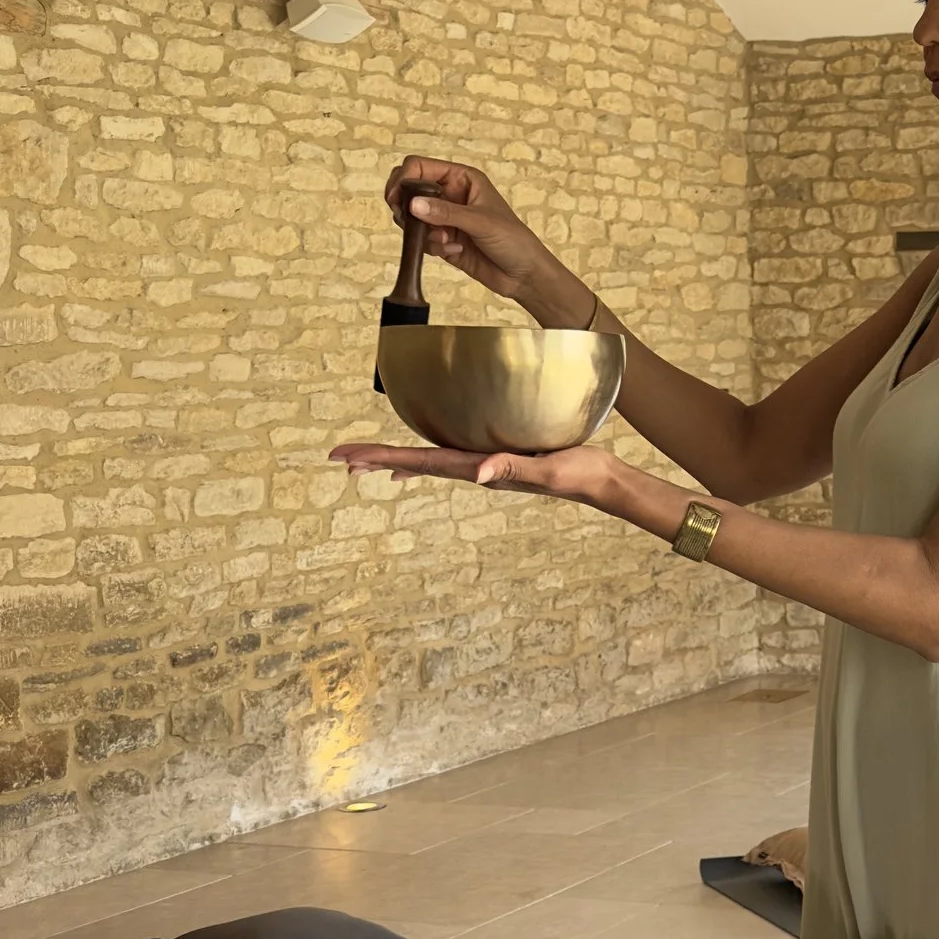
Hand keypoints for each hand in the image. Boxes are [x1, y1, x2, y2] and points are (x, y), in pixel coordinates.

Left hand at [329, 439, 691, 536]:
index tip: (345, 458)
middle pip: (413, 464)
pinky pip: (448, 457)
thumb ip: (513, 468)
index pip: (419, 463)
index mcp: (478, 469)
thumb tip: (476, 474)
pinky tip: (414, 462)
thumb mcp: (548, 471)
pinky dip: (423, 459)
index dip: (380, 458)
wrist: (601, 481)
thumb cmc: (578, 474)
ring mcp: (483, 465)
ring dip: (393, 461)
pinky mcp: (495, 456)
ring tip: (363, 462)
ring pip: (426, 462)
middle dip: (374, 460)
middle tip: (338, 459)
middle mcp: (473, 469)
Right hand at [382, 156, 584, 321]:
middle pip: (409, 189)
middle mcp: (450, 195)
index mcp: (462, 178)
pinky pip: (422, 239)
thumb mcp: (481, 222)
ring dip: (422, 231)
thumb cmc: (513, 239)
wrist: (523, 275)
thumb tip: (413, 205)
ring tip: (445, 240)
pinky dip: (432, 246)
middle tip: (406, 219)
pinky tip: (455, 250)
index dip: (404, 178)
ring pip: (411, 217)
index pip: (420, 167)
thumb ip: (446, 213)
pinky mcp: (442, 240)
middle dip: (404, 205)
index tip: (397, 199)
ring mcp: (444, 218)